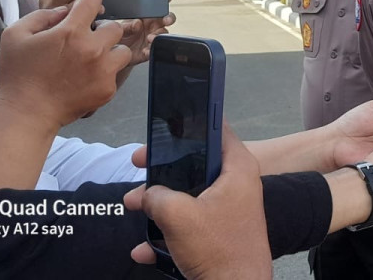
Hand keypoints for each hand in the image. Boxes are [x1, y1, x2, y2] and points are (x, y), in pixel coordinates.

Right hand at [0, 0, 130, 126]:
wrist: (27, 112)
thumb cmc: (19, 74)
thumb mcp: (15, 34)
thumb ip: (42, 15)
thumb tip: (64, 11)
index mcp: (71, 31)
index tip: (83, 5)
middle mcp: (93, 49)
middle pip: (115, 26)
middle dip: (101, 29)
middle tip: (86, 39)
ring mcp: (103, 70)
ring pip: (123, 50)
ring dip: (110, 51)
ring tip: (92, 58)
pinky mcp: (108, 89)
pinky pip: (116, 73)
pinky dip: (105, 73)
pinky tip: (87, 77)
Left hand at [115, 0, 175, 66]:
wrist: (112, 52)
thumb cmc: (117, 37)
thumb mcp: (119, 28)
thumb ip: (127, 25)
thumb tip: (137, 23)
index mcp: (144, 16)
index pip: (156, 6)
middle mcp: (151, 26)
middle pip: (166, 19)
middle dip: (169, 18)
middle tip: (166, 19)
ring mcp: (151, 37)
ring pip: (163, 34)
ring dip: (158, 35)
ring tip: (149, 38)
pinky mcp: (149, 49)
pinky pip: (155, 49)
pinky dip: (152, 49)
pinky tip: (145, 50)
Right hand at [125, 123, 271, 279]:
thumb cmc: (217, 248)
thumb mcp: (177, 214)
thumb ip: (155, 194)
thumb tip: (145, 194)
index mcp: (237, 168)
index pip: (218, 128)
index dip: (191, 123)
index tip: (166, 125)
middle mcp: (237, 184)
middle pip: (196, 163)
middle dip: (162, 169)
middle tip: (138, 165)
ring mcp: (230, 209)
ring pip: (188, 195)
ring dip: (159, 204)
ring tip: (134, 207)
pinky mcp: (221, 232)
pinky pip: (191, 224)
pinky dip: (168, 234)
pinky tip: (145, 250)